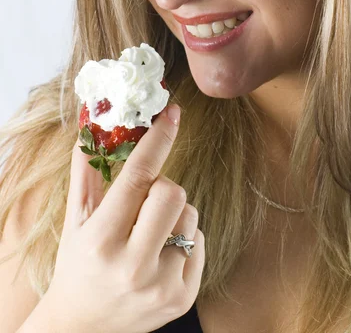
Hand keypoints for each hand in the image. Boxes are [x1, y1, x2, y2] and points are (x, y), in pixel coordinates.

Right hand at [44, 104, 204, 332]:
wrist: (81, 327)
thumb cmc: (77, 265)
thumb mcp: (75, 220)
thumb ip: (86, 172)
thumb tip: (91, 126)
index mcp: (101, 240)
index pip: (138, 178)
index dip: (158, 140)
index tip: (172, 114)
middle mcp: (133, 266)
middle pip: (174, 193)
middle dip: (161, 186)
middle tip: (143, 199)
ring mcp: (162, 286)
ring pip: (190, 215)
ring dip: (173, 213)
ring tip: (148, 232)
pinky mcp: (183, 298)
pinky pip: (199, 241)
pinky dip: (183, 238)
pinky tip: (160, 254)